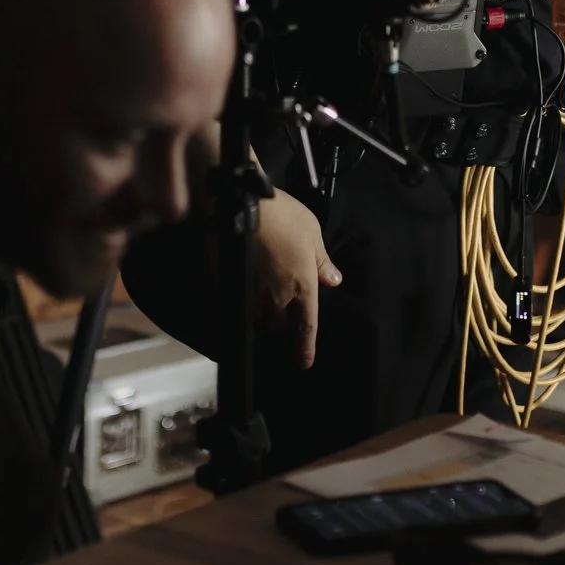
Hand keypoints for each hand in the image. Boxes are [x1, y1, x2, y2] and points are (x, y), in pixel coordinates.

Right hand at [253, 188, 342, 368]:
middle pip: (278, 324)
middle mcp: (278, 295)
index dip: (304, 347)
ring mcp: (253, 290)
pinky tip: (242, 290)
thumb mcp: (312, 232)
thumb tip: (333, 279)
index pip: (306, 326)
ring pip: (258, 316)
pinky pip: (239, 302)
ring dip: (262, 313)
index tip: (303, 363)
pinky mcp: (232, 282)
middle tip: (282, 315)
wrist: (243, 201)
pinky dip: (243, 301)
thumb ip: (322, 260)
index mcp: (303, 285)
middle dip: (281, 323)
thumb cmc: (282, 213)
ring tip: (262, 301)